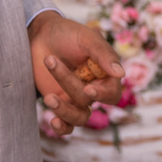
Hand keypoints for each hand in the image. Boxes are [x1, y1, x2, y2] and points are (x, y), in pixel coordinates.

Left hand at [27, 11, 124, 135]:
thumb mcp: (87, 38)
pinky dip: (61, 127)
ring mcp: (76, 98)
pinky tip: (52, 121)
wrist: (40, 34)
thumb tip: (121, 74)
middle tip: (54, 65)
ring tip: (48, 97)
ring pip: (79, 117)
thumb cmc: (67, 33)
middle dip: (72, 87)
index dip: (103, 94)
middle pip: (90, 101)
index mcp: (105, 73)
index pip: (112, 92)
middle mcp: (93, 88)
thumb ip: (104, 54)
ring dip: (64, 111)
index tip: (88, 88)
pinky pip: (66, 125)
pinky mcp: (60, 103)